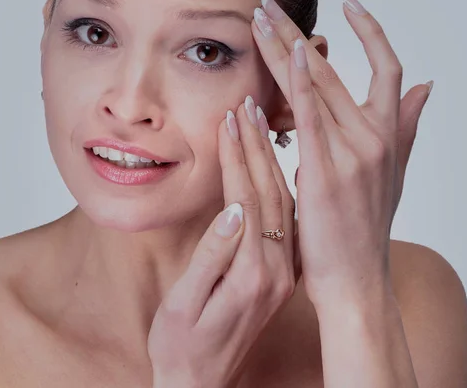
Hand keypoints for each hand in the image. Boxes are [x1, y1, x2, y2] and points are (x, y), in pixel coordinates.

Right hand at [147, 98, 300, 387]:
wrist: (202, 385)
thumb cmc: (182, 347)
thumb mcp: (185, 305)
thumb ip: (212, 257)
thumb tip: (232, 210)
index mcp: (253, 274)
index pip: (247, 197)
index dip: (237, 156)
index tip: (229, 118)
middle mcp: (277, 269)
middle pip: (270, 192)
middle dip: (257, 145)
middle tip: (247, 106)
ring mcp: (282, 270)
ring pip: (282, 200)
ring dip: (269, 158)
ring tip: (258, 123)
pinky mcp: (279, 271)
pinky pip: (285, 217)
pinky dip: (277, 181)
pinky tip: (272, 161)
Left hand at [252, 0, 431, 308]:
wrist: (356, 280)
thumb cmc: (365, 227)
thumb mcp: (392, 171)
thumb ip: (406, 125)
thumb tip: (425, 86)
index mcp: (388, 133)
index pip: (388, 67)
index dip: (371, 30)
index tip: (348, 3)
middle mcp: (375, 136)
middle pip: (335, 67)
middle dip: (298, 31)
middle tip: (270, 4)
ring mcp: (353, 153)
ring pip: (318, 84)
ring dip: (286, 47)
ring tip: (260, 19)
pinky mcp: (327, 172)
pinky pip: (312, 116)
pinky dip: (301, 82)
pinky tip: (287, 53)